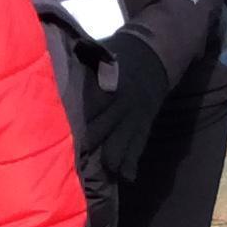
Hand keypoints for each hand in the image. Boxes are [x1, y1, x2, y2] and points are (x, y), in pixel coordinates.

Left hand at [82, 29, 170, 183]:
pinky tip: (127, 178)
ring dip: (112, 158)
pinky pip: (139, 145)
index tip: (69, 134)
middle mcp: (125, 104)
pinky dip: (132, 161)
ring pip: (123, 141)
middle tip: (76, 161)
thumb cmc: (121, 53)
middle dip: (92, 143)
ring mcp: (136, 117)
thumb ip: (89, 53)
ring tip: (101, 176)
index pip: (95, 105)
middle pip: (106, 128)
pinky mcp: (144, 125)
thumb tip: (76, 48)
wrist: (156, 57)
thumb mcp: (104, 49)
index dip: (84, 120)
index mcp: (114, 83)